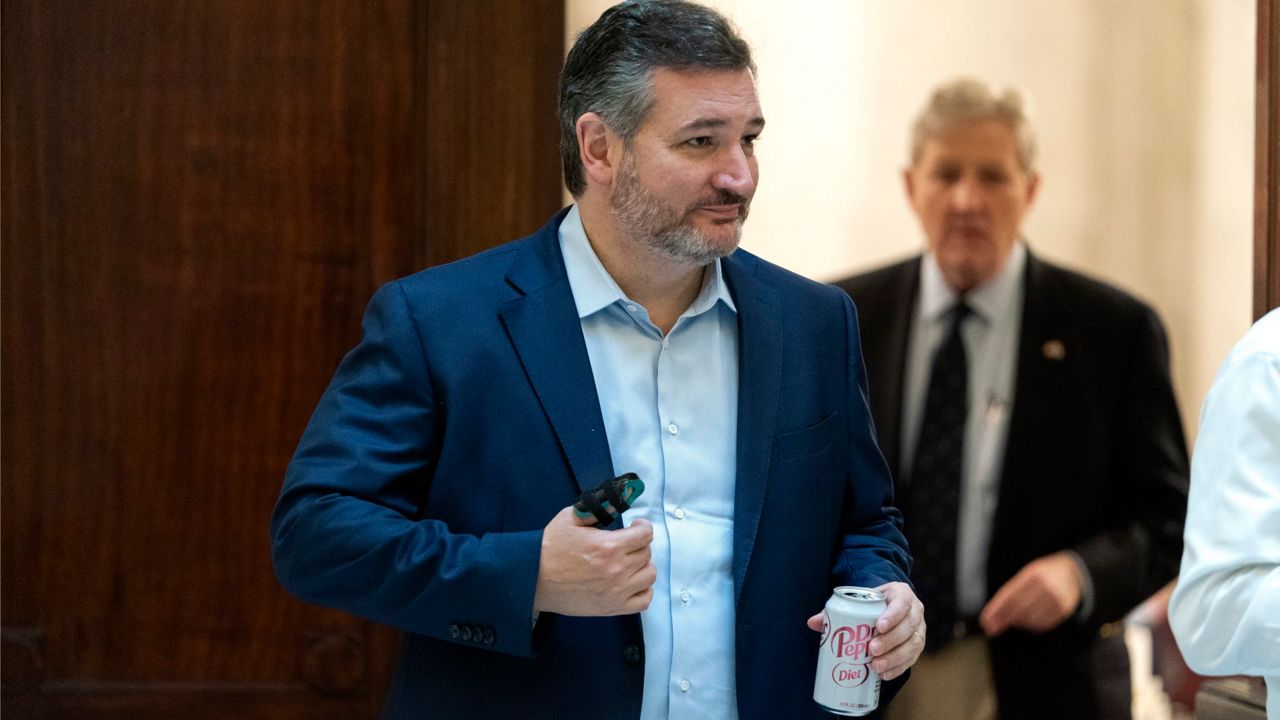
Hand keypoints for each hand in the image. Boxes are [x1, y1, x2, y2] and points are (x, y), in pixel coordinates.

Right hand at [533, 506, 655, 615]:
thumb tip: (616, 503)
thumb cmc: (549, 548)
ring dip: (643, 566)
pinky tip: (632, 583)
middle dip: (639, 545)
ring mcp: (616, 591)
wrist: (533, 579)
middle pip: (646, 553)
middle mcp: (617, 570)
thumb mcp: (571, 518)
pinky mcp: (611, 608)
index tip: (636, 527)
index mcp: (608, 546)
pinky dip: (643, 591)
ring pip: (649, 575)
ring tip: (630, 563)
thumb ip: (597, 509)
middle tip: (627, 544)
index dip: (642, 527)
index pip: (645, 535)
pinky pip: (643, 601)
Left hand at [806, 582, 923, 680]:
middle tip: (871, 650)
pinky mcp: (918, 646)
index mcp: (902, 594)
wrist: (889, 606)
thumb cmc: (872, 604)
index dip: (892, 615)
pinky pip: (912, 659)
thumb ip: (837, 610)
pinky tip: (884, 675)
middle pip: (907, 627)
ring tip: (876, 666)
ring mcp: (920, 629)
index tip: (878, 627)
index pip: (901, 603)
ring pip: (912, 644)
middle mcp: (915, 611)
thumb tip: (812, 623)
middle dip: (890, 640)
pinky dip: (898, 668)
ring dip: (895, 658)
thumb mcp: (860, 600)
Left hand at [979, 551, 1082, 635]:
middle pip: (1018, 609)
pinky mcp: (1063, 611)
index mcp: (1033, 574)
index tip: (985, 621)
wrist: (1072, 575)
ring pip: (1029, 619)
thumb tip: (993, 616)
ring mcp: (1057, 599)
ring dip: (1017, 622)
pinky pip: (1042, 624)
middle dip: (1002, 619)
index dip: (996, 610)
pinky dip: (1031, 625)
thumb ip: (1011, 593)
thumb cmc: (1042, 576)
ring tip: (1012, 619)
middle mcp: (1046, 586)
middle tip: (991, 628)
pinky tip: (1026, 621)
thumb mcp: (1026, 576)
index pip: (1010, 595)